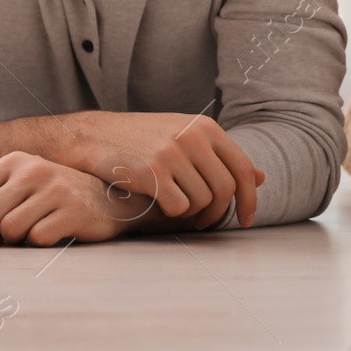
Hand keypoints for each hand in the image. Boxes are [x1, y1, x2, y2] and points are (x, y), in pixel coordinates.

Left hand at [0, 153, 128, 245]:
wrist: (112, 197)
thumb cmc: (56, 197)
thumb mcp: (23, 186)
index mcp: (15, 161)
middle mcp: (33, 169)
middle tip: (5, 238)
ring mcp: (55, 188)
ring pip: (10, 230)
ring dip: (15, 241)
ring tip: (33, 233)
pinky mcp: (73, 210)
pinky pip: (37, 239)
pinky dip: (39, 244)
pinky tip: (54, 234)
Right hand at [67, 112, 264, 228]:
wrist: (90, 137)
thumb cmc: (140, 141)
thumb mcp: (184, 137)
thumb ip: (220, 156)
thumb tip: (261, 177)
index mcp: (205, 127)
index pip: (243, 168)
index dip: (249, 198)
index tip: (245, 219)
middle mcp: (192, 136)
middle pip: (225, 189)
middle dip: (218, 213)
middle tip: (204, 223)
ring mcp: (172, 153)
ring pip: (201, 201)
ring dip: (192, 214)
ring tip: (176, 208)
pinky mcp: (151, 172)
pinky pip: (178, 208)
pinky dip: (172, 213)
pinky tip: (159, 205)